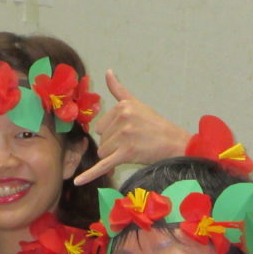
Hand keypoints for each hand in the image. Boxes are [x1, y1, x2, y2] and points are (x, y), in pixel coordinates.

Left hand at [72, 70, 190, 185]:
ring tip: (132, 152)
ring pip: (103, 153)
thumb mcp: (137, 104)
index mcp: (122, 106)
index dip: (111, 135)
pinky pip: (104, 165)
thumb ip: (119, 90)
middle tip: (132, 145)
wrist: (175, 143)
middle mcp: (123, 118)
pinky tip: (78, 182)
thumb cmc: (156, 126)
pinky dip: (90, 175)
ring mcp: (124, 136)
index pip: (101, 127)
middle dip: (113, 147)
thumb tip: (107, 72)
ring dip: (114, 157)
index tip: (127, 136)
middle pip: (102, 140)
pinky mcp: (127, 153)